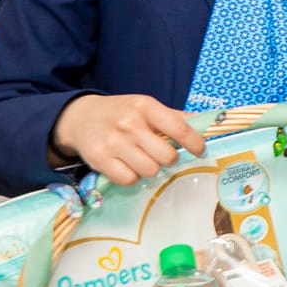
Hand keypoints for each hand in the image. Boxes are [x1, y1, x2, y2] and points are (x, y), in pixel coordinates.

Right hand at [49, 93, 205, 186]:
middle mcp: (130, 123)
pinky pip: (129, 179)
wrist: (80, 117)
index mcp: (146, 107)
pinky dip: (131, 177)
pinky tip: (126, 166)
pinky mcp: (99, 159)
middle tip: (160, 155)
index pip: (180, 128)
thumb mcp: (147, 108)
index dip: (195, 144)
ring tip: (141, 159)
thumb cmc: (121, 113)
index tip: (200, 151)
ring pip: (150, 170)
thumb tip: (207, 124)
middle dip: (168, 159)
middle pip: (166, 156)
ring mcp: (114, 142)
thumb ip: (175, 118)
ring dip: (150, 169)